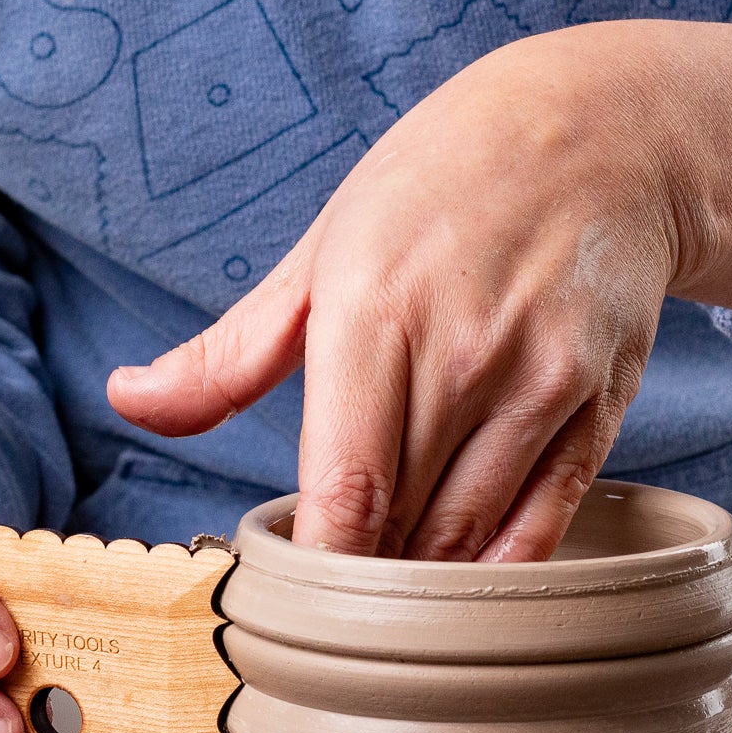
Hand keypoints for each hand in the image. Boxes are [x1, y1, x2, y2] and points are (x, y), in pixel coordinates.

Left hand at [110, 24, 672, 559]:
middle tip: (327, 600)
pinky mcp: (600, 405)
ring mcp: (543, 382)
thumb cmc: (439, 188)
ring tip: (388, 592)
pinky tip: (463, 571)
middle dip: (359, 577)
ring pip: (473, 537)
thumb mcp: (320, 252)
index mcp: (376, 316)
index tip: (288, 596)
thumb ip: (226, 353)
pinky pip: (546, 523)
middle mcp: (466, 356)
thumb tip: (129, 400)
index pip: (345, 490)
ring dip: (423, 582)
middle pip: (403, 528)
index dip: (317, 567)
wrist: (602, 132)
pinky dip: (498, 565)